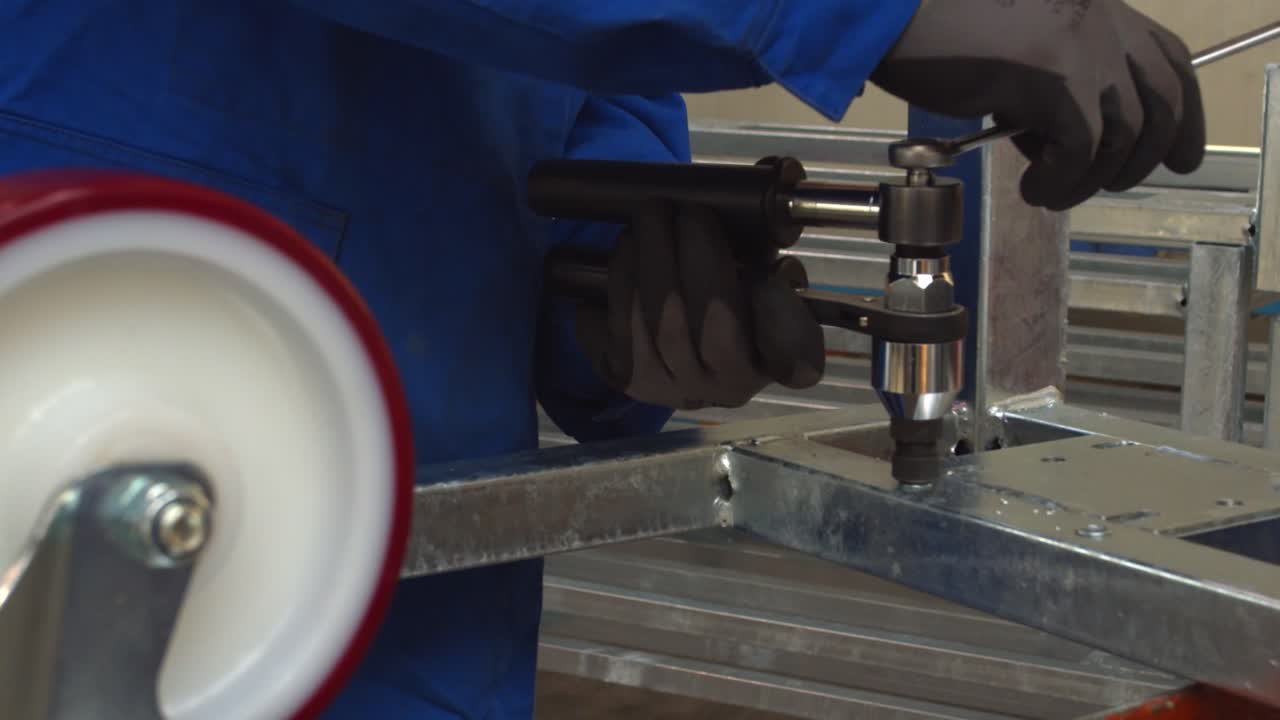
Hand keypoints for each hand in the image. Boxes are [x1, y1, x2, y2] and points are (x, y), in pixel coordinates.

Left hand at [575, 203, 824, 409]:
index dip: (781, 321)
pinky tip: (628, 249)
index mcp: (773, 360)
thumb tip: (779, 173)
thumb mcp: (759, 277)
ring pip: (658, 324)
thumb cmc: (729, 306)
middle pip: (711, 321)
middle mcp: (727, 384)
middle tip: (681, 209)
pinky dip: (622, 282)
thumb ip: (769, 244)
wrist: (680, 357)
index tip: (769, 280)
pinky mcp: (632, 381)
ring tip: (649, 218)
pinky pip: (620, 327)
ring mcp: (676, 388)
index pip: (794, 355)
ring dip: (650, 260)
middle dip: (693, 256)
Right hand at [871, 0, 1205, 210]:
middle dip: (1153, 153)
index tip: (1181, 155)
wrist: (898, 21)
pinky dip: (1061, 182)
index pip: (1167, 59)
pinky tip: (1032, 191)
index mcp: (1095, 10)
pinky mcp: (1058, 79)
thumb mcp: (1015, 53)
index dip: (1184, 112)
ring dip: (1091, 178)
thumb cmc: (938, 36)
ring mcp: (1084, 48)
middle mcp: (1102, 22)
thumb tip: (1056, 142)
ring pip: (1125, 133)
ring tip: (1053, 194)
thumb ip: (1051, 82)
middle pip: (1162, 98)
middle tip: (1120, 186)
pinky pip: (1081, 150)